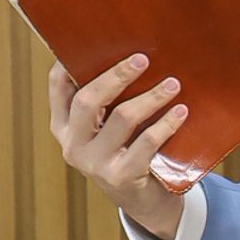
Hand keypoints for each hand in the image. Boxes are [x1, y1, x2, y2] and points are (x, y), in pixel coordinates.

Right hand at [48, 55, 186, 239]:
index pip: (58, 86)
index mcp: (63, 126)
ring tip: (173, 84)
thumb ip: (107, 99)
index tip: (97, 40)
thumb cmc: (127, 148)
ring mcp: (95, 163)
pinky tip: (180, 111)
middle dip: (117, 75)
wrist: (142, 199)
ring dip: (151, 97)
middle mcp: (73, 144)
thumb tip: (129, 50)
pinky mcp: (121, 176)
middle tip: (143, 58)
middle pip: (88, 100)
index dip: (71, 62)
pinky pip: (146, 143)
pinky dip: (166, 124)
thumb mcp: (107, 126)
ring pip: (122, 118)